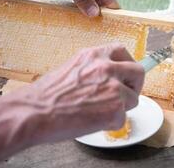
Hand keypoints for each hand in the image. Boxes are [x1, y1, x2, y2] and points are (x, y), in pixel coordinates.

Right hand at [27, 44, 143, 141]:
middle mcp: (107, 68)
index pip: (123, 51)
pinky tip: (94, 121)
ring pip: (133, 98)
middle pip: (138, 72)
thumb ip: (95, 68)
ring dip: (121, 107)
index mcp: (95, 55)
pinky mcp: (116, 109)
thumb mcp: (74, 68)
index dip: (128, 64)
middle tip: (124, 95)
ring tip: (99, 111)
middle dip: (134, 85)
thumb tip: (111, 77)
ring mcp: (114, 88)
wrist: (35, 112)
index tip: (127, 73)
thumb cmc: (48, 93)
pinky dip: (112, 123)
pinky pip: (122, 118)